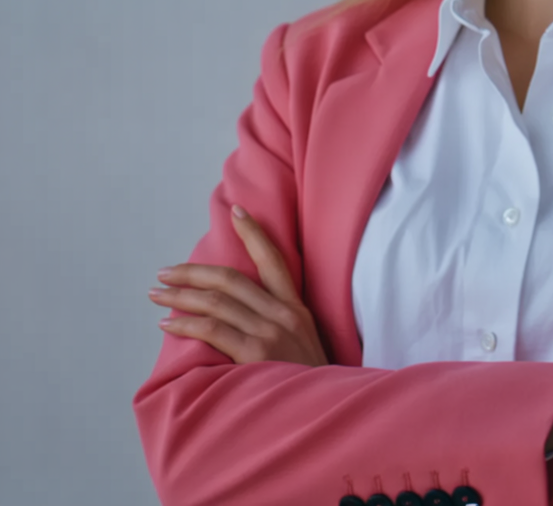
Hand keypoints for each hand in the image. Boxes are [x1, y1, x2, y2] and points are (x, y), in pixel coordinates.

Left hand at [149, 204, 328, 367]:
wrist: (325, 411)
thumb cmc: (309, 384)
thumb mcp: (304, 344)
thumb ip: (278, 324)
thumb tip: (240, 314)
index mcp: (297, 307)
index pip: (274, 259)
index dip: (254, 233)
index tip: (236, 212)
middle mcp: (283, 314)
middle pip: (232, 279)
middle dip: (193, 272)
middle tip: (166, 271)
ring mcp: (270, 332)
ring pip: (216, 302)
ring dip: (180, 296)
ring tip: (157, 295)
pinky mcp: (255, 354)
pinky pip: (212, 331)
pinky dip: (185, 325)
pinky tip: (167, 325)